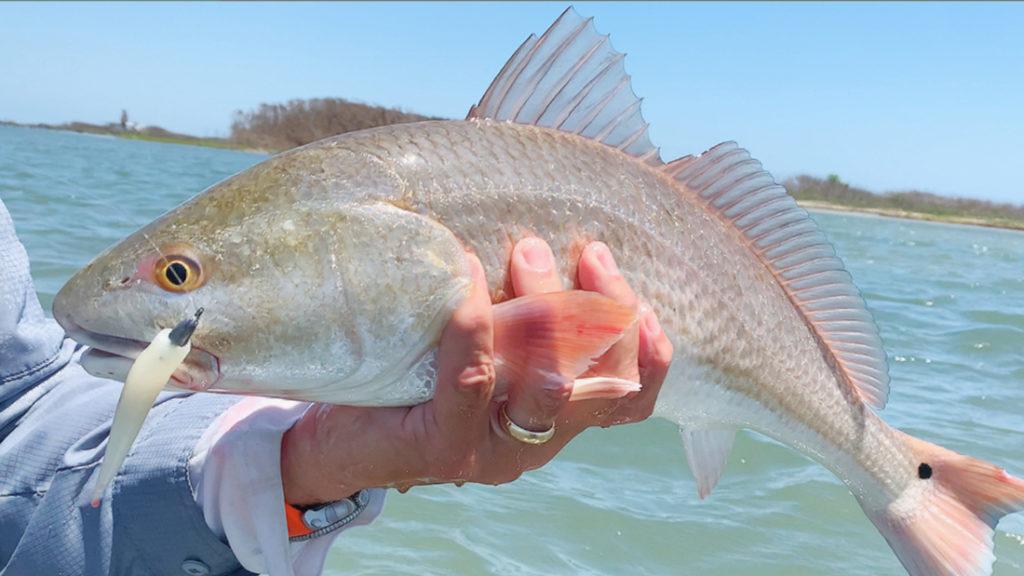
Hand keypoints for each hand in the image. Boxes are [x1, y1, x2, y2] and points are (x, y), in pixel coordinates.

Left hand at [280, 238, 672, 505]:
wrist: (332, 443)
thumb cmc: (409, 381)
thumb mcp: (480, 350)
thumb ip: (518, 320)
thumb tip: (545, 230)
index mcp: (554, 422)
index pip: (633, 401)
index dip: (652, 350)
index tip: (645, 295)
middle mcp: (532, 444)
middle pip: (607, 387)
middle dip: (604, 309)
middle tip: (586, 250)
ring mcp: (489, 450)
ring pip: (550, 386)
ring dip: (548, 309)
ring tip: (526, 251)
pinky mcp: (441, 446)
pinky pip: (471, 380)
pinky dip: (472, 322)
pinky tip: (461, 269)